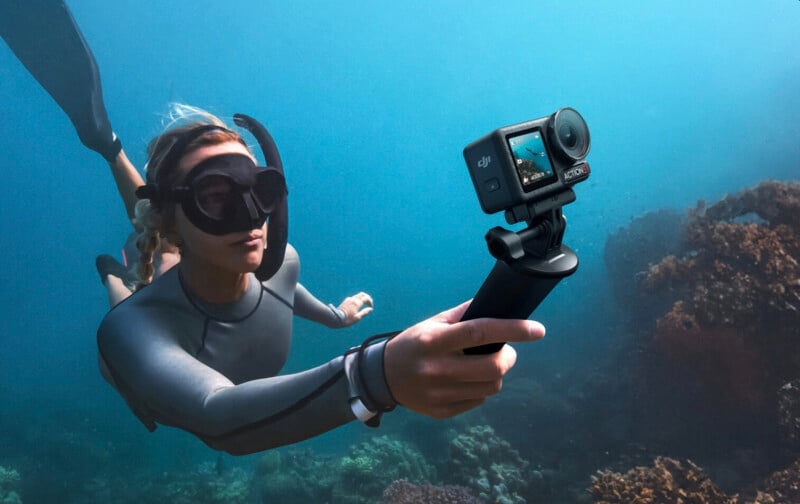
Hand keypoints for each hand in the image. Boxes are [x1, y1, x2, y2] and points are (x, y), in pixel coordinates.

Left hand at [336, 292, 373, 325]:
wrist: (336, 318)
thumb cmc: (347, 319)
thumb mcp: (357, 318)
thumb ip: (365, 312)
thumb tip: (370, 309)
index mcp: (357, 303)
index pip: (366, 298)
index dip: (370, 302)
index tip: (370, 307)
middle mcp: (353, 299)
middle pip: (362, 294)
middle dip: (367, 297)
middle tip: (369, 303)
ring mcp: (348, 299)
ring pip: (357, 295)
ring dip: (362, 298)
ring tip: (363, 304)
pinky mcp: (345, 301)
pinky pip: (353, 298)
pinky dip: (357, 299)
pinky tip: (356, 305)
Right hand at [384, 300, 544, 418]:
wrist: (382, 377)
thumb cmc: (413, 343)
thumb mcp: (432, 323)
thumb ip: (463, 315)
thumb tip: (495, 303)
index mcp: (434, 340)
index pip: (481, 332)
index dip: (513, 330)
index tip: (537, 330)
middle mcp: (436, 368)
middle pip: (492, 367)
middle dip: (509, 357)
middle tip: (506, 352)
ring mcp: (438, 393)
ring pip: (490, 387)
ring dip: (496, 374)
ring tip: (484, 366)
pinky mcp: (440, 411)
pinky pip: (477, 401)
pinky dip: (480, 389)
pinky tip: (468, 381)